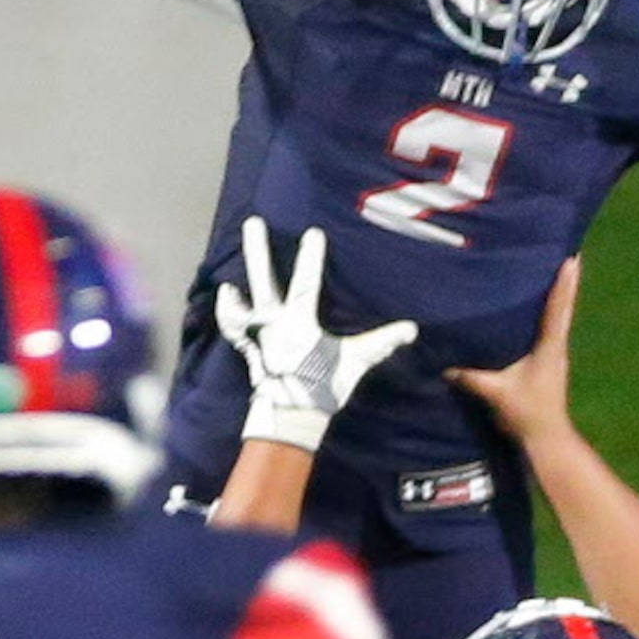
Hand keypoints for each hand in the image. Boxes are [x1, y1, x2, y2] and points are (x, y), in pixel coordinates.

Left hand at [214, 217, 415, 452]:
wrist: (291, 415)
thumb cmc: (324, 386)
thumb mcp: (356, 361)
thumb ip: (381, 342)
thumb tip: (411, 329)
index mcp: (299, 321)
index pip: (306, 282)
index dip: (310, 257)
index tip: (313, 232)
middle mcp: (274, 322)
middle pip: (264, 280)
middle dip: (258, 250)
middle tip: (252, 222)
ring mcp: (258, 335)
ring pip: (241, 304)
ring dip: (235, 290)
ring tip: (228, 278)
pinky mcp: (249, 349)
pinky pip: (234, 329)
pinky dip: (229, 313)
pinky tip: (227, 296)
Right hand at [446, 258, 578, 445]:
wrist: (546, 437)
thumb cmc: (526, 414)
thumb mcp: (496, 394)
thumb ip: (471, 377)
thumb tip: (443, 362)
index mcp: (549, 348)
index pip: (556, 309)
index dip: (563, 284)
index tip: (572, 258)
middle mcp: (556, 345)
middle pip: (562, 305)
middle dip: (564, 279)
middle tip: (566, 250)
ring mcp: (555, 353)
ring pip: (558, 315)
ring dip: (557, 292)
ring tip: (552, 267)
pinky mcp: (548, 361)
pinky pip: (549, 327)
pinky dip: (547, 310)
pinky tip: (536, 304)